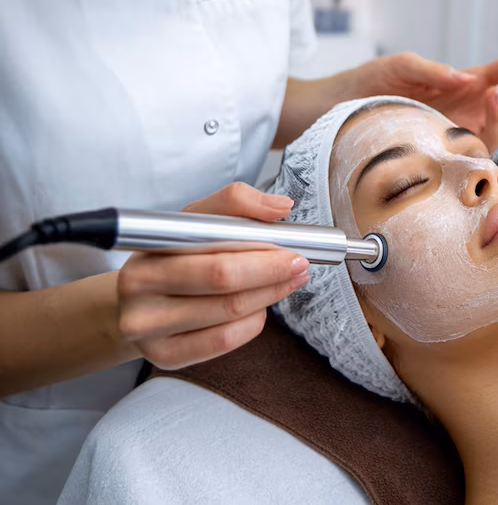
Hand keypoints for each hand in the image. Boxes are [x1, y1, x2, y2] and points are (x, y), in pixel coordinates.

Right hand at [116, 183, 308, 369]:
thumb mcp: (195, 219)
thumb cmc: (173, 256)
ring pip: (228, 310)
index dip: (259, 245)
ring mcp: (147, 325)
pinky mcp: (163, 355)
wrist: (138, 301)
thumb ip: (236, 202)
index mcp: (149, 242)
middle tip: (299, 266)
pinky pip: (223, 340)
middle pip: (223, 279)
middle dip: (271, 271)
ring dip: (269, 295)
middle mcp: (140, 284)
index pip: (212, 241)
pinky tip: (260, 308)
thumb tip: (280, 206)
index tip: (292, 246)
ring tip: (288, 282)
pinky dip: (252, 323)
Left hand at [355, 34, 497, 151]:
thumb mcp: (404, 67)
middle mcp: (473, 106)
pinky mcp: (453, 147)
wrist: (348, 107)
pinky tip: (492, 96)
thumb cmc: (376, 84)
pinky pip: (486, 141)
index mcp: (467, 84)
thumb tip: (470, 79)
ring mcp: (466, 127)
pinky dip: (495, 120)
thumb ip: (434, 71)